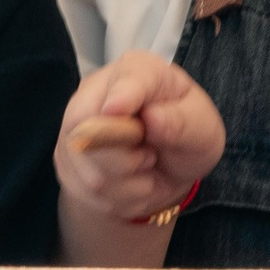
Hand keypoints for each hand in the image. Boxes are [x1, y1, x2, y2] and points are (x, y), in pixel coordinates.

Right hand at [54, 51, 224, 225]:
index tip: (117, 109)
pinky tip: (131, 182)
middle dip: (126, 158)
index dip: (121, 96)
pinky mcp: (66, 163)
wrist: (164, 168)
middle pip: (89, 129)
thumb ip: (183, 122)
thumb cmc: (185, 136)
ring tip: (144, 166)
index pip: (125, 80)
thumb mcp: (203, 128)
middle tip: (150, 155)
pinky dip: (120, 198)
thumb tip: (153, 119)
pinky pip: (90, 194)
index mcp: (137, 70)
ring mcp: (74, 129)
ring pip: (93, 172)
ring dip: (129, 183)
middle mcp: (95, 93)